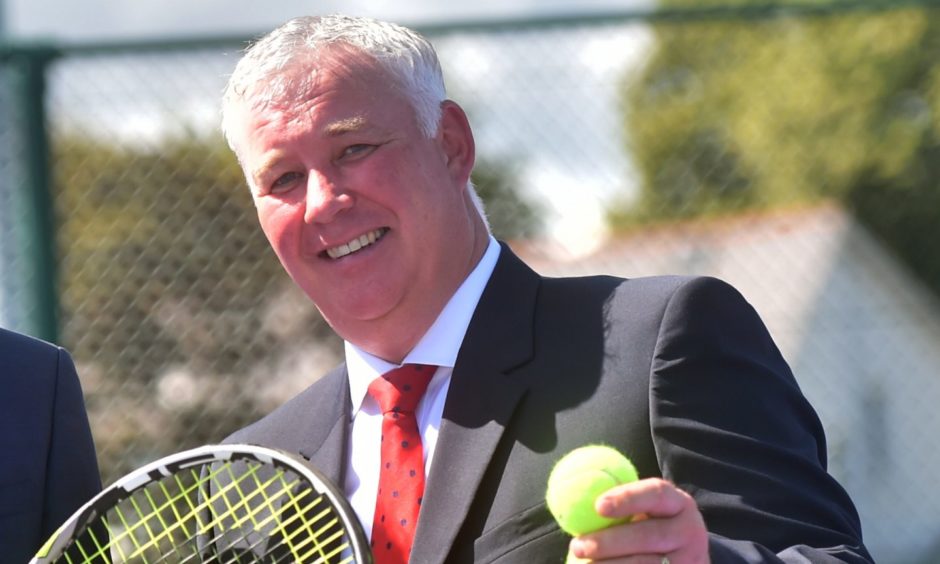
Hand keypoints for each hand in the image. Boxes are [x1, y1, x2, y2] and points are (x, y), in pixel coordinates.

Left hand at [568, 478, 708, 562]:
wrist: (686, 560)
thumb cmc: (652, 527)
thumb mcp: (647, 512)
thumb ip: (622, 505)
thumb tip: (574, 497)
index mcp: (679, 504)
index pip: (657, 493)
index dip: (628, 498)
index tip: (598, 506)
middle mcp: (690, 532)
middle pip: (649, 536)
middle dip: (610, 542)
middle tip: (578, 546)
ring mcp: (689, 561)